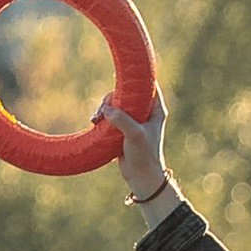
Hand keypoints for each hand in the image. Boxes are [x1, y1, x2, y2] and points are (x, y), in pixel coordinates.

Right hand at [100, 88, 171, 213]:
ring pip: (116, 104)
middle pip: (126, 93)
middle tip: (102, 110)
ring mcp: (134, 120)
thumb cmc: (144, 155)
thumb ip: (122, 120)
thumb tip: (107, 110)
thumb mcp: (135, 135)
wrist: (141, 177)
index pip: (148, 85)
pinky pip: (110, 116)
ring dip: (103, 108)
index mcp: (155, 109)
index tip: (122, 73)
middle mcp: (145, 112)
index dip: (136, 77)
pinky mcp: (123, 128)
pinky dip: (102, 117)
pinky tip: (95, 123)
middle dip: (111, 98)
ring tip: (95, 119)